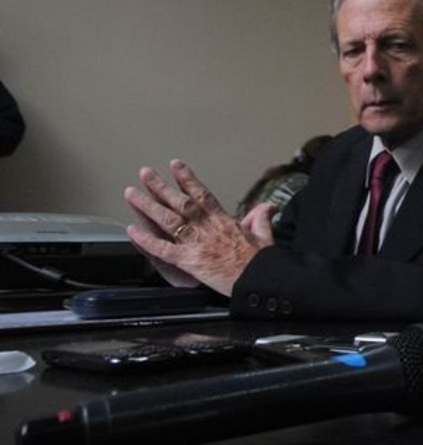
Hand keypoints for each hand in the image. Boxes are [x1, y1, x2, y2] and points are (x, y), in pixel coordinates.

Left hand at [123, 159, 270, 295]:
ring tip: (132, 193)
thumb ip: (261, 218)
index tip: (176, 166)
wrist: (259, 279)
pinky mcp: (189, 260)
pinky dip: (146, 240)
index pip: (202, 195)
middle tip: (145, 173)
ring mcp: (196, 243)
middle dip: (161, 187)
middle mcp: (207, 228)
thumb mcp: (265, 235)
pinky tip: (132, 231)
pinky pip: (163, 248)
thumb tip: (269, 207)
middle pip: (180, 202)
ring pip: (168, 220)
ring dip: (148, 206)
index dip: (188, 179)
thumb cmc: (261, 262)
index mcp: (224, 222)